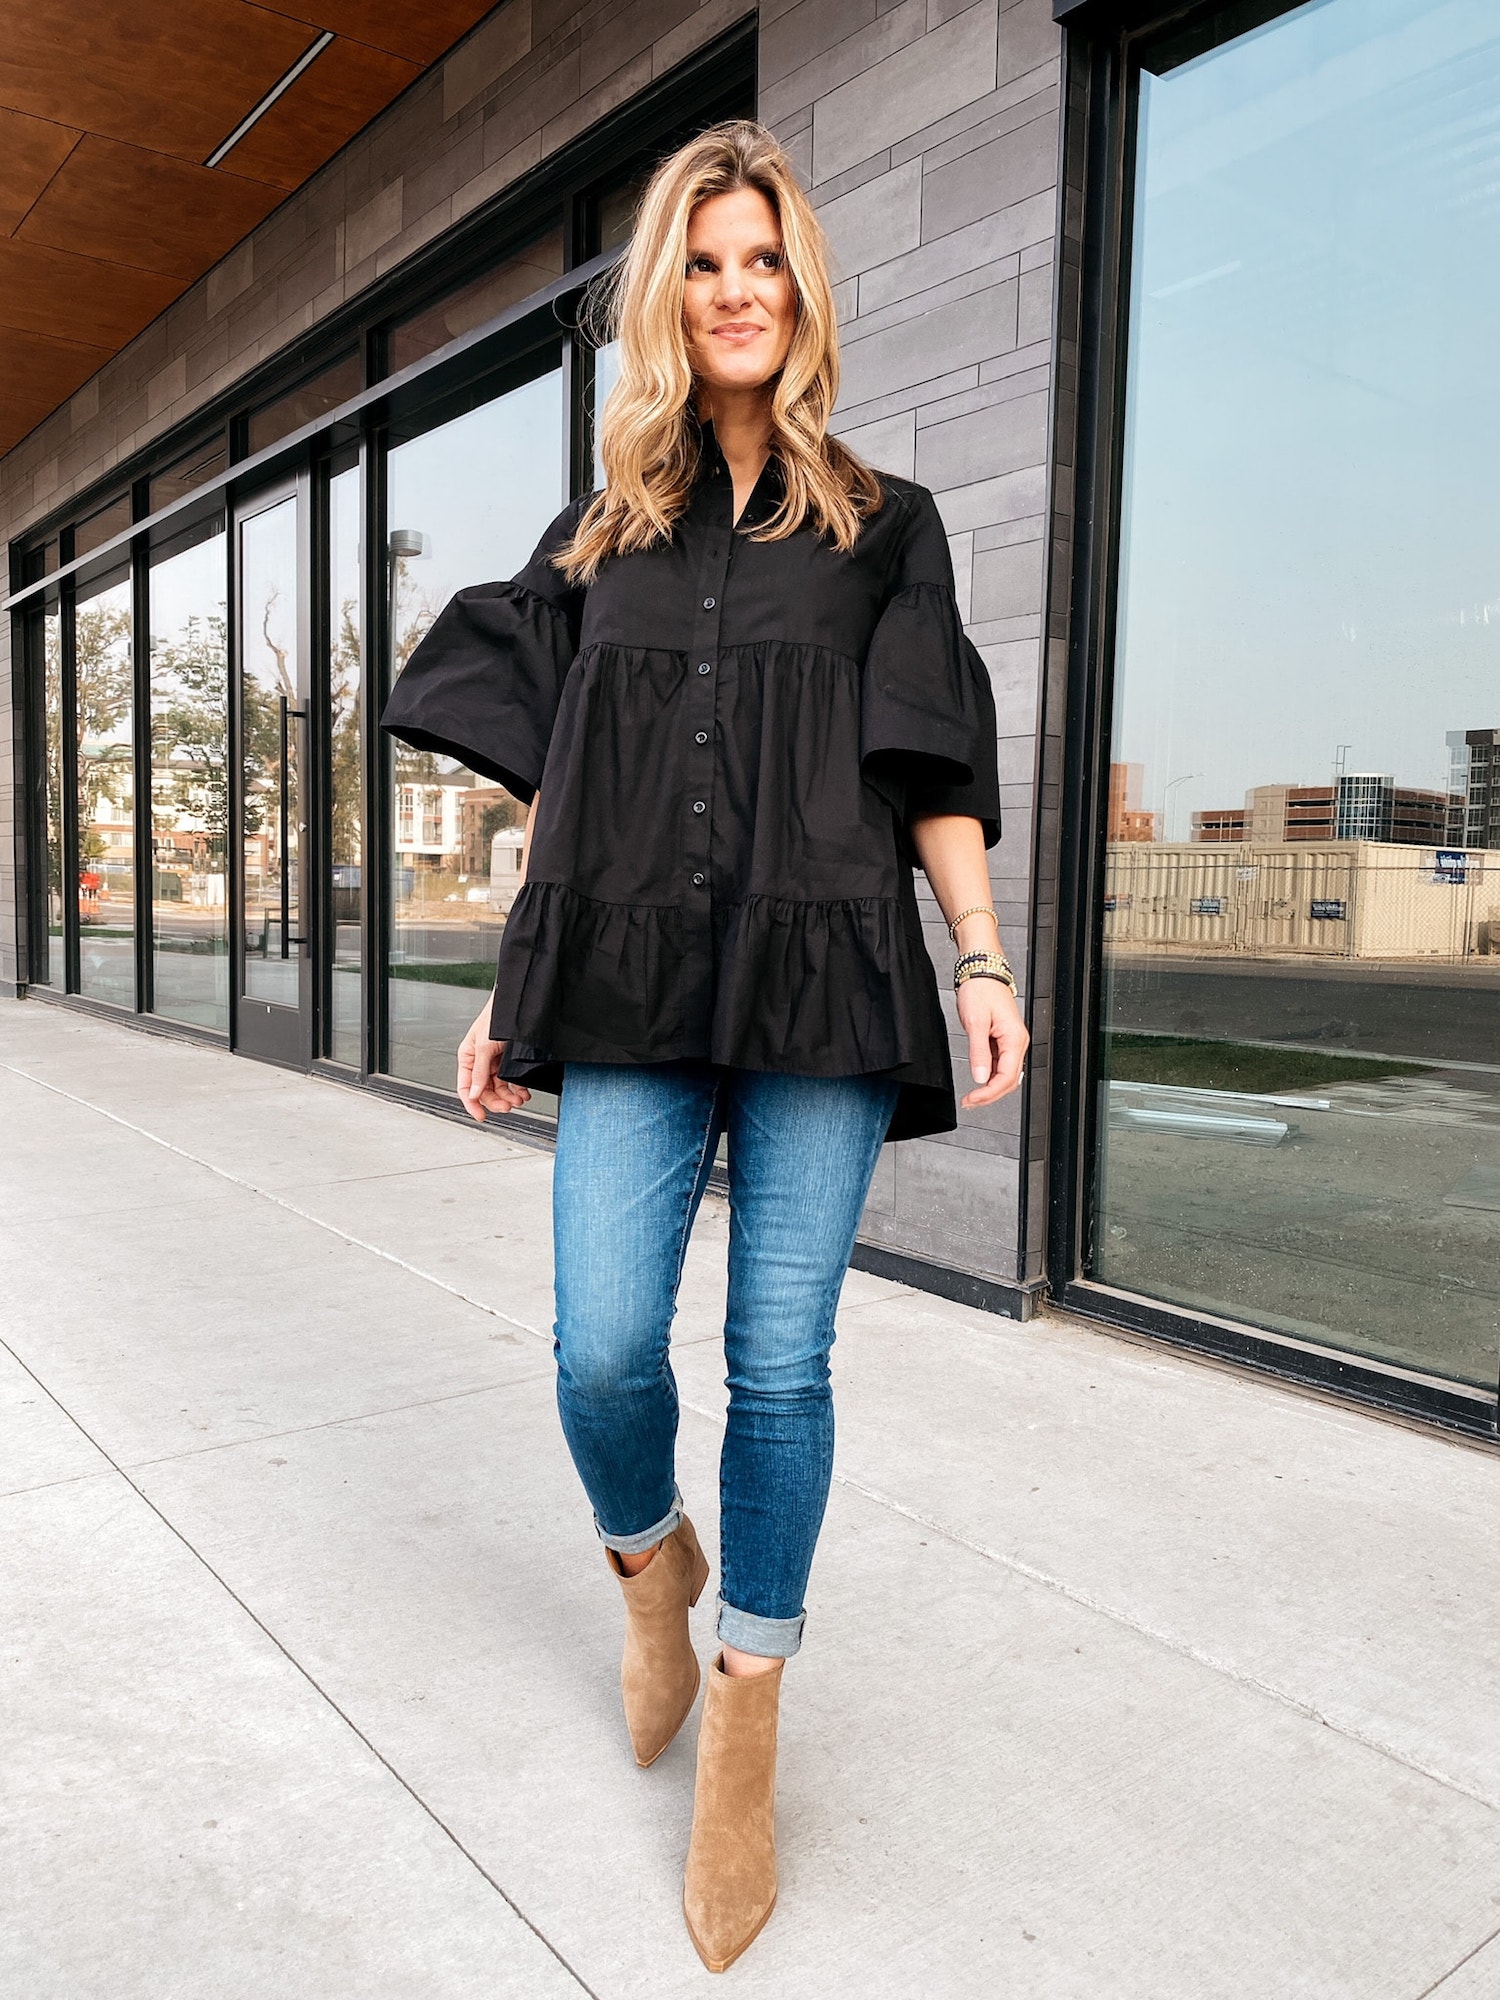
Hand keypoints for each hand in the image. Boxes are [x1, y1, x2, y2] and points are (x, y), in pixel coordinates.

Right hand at [457, 998, 531, 1122]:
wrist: (518, 1003)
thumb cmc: (496, 1016)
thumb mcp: (484, 1045)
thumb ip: (479, 1071)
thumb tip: (474, 1094)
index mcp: (467, 1057)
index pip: (465, 1087)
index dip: (472, 1104)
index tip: (481, 1116)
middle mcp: (480, 1062)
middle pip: (484, 1091)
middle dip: (496, 1101)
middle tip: (508, 1106)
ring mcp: (495, 1062)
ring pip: (499, 1088)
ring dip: (508, 1097)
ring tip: (519, 1100)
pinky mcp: (508, 1061)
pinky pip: (511, 1081)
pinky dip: (517, 1089)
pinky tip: (523, 1093)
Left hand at [955, 979, 1027, 1107]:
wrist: (982, 971)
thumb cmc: (981, 990)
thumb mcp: (975, 1022)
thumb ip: (978, 1052)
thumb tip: (979, 1077)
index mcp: (1014, 1038)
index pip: (1006, 1077)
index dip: (989, 1093)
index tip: (972, 1098)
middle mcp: (1017, 1042)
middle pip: (1009, 1080)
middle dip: (990, 1095)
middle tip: (970, 1102)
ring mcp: (1010, 1041)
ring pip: (1005, 1074)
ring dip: (990, 1088)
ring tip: (972, 1096)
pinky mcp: (1002, 1039)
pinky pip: (1000, 1064)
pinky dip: (989, 1076)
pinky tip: (978, 1080)